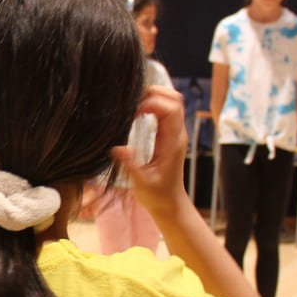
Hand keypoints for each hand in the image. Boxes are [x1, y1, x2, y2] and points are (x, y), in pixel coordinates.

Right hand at [111, 84, 187, 213]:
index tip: (133, 111)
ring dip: (155, 95)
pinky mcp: (171, 134)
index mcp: (172, 143)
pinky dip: (155, 103)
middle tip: (133, 101)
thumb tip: (119, 148)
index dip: (152, 102)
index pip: (170, 109)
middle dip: (154, 92)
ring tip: (134, 103)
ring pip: (174, 101)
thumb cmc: (157, 196)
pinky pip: (168, 109)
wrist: (170, 204)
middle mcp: (177, 134)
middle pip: (175, 99)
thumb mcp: (141, 184)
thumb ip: (131, 165)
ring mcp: (176, 133)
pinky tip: (138, 110)